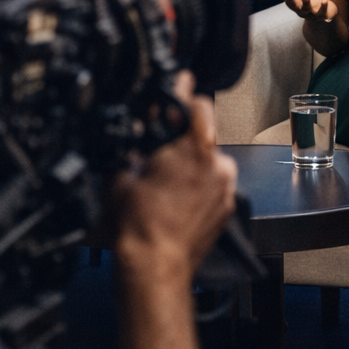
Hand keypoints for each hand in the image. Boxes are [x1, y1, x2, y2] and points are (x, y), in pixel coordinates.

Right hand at [112, 72, 237, 280]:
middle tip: (161, 148)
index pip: (195, 102)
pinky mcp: (228, 206)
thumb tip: (131, 130)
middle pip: (204, 131)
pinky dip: (200, 184)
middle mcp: (216, 164)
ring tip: (167, 181)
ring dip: (192, 162)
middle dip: (183, 135)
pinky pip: (215, 182)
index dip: (183, 90)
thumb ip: (131, 145)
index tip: (182, 81)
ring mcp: (226, 186)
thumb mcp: (121, 175)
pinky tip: (178, 199)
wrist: (155, 267)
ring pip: (211, 158)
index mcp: (191, 150)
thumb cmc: (138, 228)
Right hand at [263, 0, 336, 23]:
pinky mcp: (323, 14)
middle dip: (292, 0)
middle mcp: (301, 9)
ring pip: (308, 10)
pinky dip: (324, 7)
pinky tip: (324, 1)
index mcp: (293, 2)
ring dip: (306, 3)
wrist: (324, 8)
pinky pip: (323, 12)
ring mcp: (312, 13)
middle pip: (295, 6)